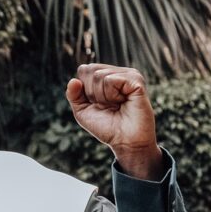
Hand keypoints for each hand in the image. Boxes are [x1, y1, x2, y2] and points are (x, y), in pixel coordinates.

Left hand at [66, 64, 162, 179]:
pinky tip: (123, 102)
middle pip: (90, 70)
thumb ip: (73, 95)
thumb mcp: (82, 111)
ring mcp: (129, 74)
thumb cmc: (106, 127)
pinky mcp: (136, 80)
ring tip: (116, 105)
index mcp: (106, 76)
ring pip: (99, 75)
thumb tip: (73, 80)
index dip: (84, 90)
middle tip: (108, 106)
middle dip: (92, 93)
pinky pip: (111, 80)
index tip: (97, 104)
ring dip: (103, 96)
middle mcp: (118, 72)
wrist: (125, 141)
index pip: (84, 70)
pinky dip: (112, 95)